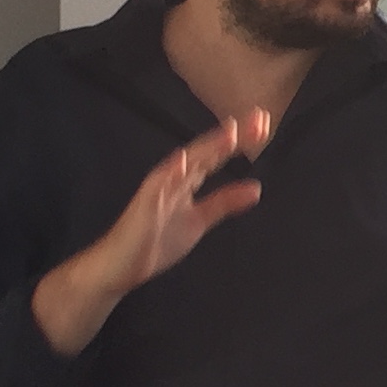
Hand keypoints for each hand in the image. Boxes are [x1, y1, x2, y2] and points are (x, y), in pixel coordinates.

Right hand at [32, 111, 268, 354]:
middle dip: (232, 135)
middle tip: (260, 118)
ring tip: (231, 132)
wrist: (121, 267)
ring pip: (185, 163)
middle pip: (206, 151)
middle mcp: (173, 177)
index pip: (217, 155)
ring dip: (208, 147)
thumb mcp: (199, 220)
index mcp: (187, 180)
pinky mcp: (144, 206)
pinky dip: (170, 171)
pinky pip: (157, 187)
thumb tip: (256, 188)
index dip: (241, 141)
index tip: (265, 125)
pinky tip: (183, 160)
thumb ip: (224, 203)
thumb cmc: (155, 241)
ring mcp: (158, 189)